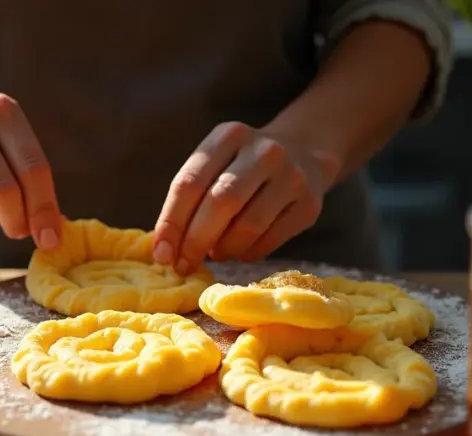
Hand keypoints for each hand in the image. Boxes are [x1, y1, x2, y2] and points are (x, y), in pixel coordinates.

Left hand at [153, 122, 336, 273]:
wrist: (304, 153)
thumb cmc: (243, 166)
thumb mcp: (216, 163)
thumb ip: (190, 198)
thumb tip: (166, 249)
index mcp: (229, 136)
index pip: (190, 182)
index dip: (171, 222)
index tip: (161, 253)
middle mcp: (263, 151)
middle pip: (220, 203)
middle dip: (195, 241)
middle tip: (183, 265)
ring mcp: (292, 176)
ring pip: (248, 226)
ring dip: (224, 249)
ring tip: (216, 253)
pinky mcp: (310, 204)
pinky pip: (270, 240)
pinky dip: (248, 253)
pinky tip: (241, 251)